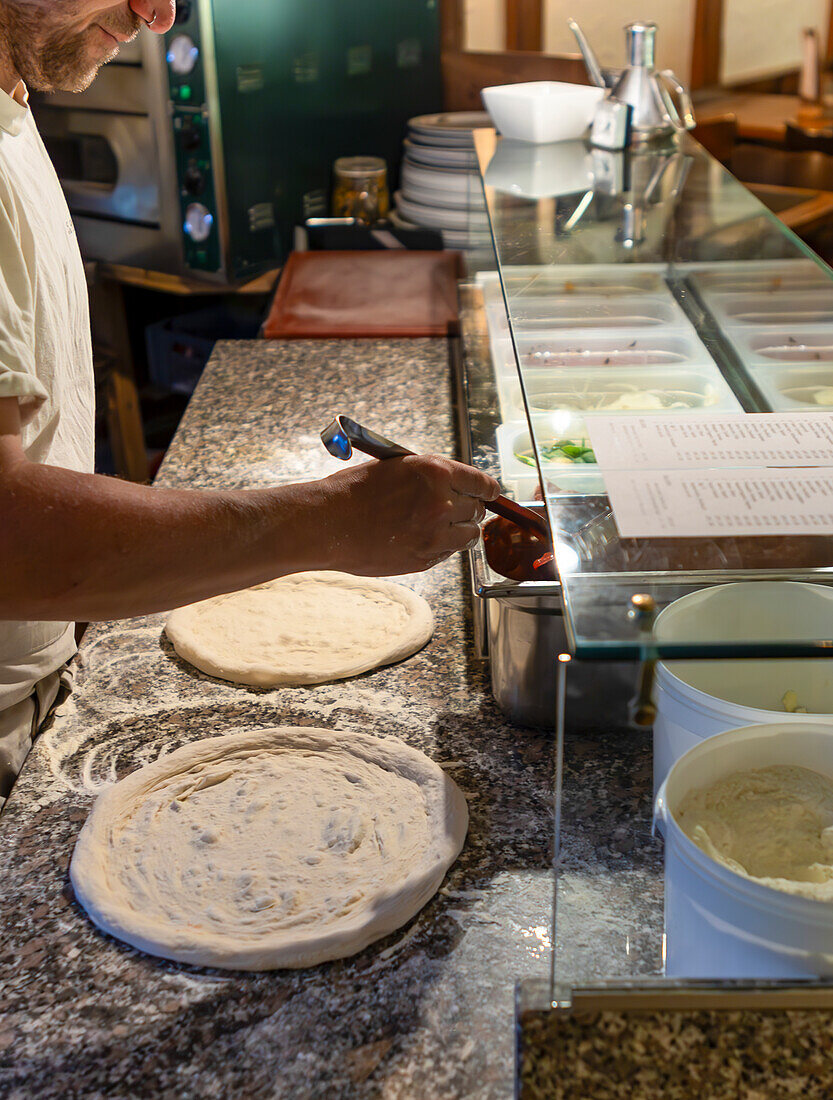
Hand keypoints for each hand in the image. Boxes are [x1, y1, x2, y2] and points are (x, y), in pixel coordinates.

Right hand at [318, 455, 500, 575]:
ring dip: (460, 530)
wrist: (327, 523)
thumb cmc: (352, 492)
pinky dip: (443, 546)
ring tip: (441, 526)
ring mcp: (434, 534)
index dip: (488, 488)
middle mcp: (440, 503)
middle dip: (469, 508)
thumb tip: (452, 483)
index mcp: (434, 473)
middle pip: (477, 509)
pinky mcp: (424, 559)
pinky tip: (422, 538)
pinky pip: (448, 553)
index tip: (491, 492)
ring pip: (469, 535)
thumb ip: (428, 474)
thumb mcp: (395, 465)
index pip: (480, 482)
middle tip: (456, 508)